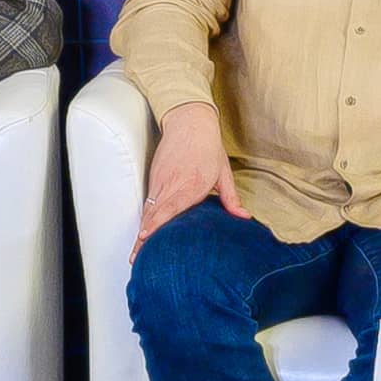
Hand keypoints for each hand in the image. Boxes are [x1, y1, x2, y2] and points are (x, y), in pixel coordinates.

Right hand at [135, 104, 247, 243]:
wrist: (189, 122)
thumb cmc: (208, 148)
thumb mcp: (223, 172)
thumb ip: (231, 198)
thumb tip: (244, 218)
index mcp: (191, 184)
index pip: (170, 207)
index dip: (156, 223)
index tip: (145, 237)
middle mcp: (172, 184)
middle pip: (153, 214)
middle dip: (143, 237)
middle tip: (136, 258)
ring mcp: (160, 181)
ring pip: (148, 210)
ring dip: (142, 231)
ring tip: (135, 253)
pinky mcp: (154, 178)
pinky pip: (148, 202)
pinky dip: (144, 219)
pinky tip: (143, 235)